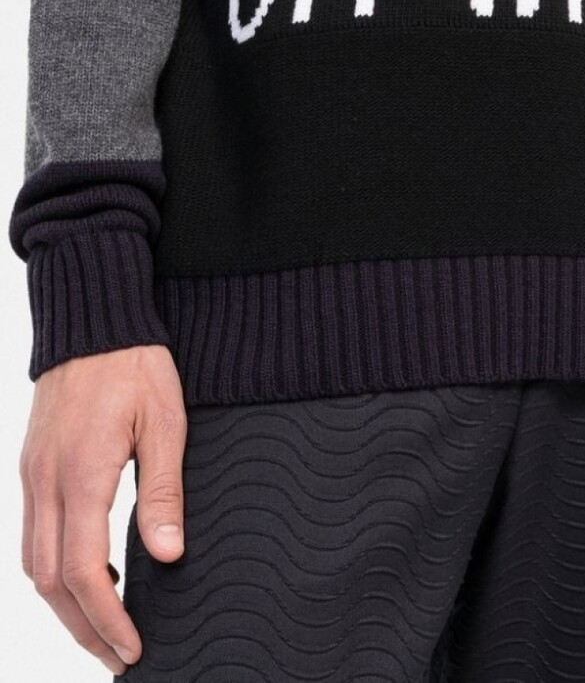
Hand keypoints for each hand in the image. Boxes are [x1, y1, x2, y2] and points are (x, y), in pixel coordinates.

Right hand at [19, 344, 188, 674]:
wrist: (93, 318)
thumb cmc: (135, 362)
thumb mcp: (165, 421)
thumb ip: (164, 491)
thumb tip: (169, 554)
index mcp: (81, 475)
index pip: (86, 572)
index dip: (107, 618)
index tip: (132, 649)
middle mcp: (45, 482)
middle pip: (51, 582)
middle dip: (83, 628)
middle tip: (119, 657)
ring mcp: (32, 475)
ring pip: (34, 564)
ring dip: (65, 605)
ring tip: (104, 628)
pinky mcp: (31, 466)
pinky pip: (32, 534)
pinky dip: (56, 569)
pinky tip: (90, 574)